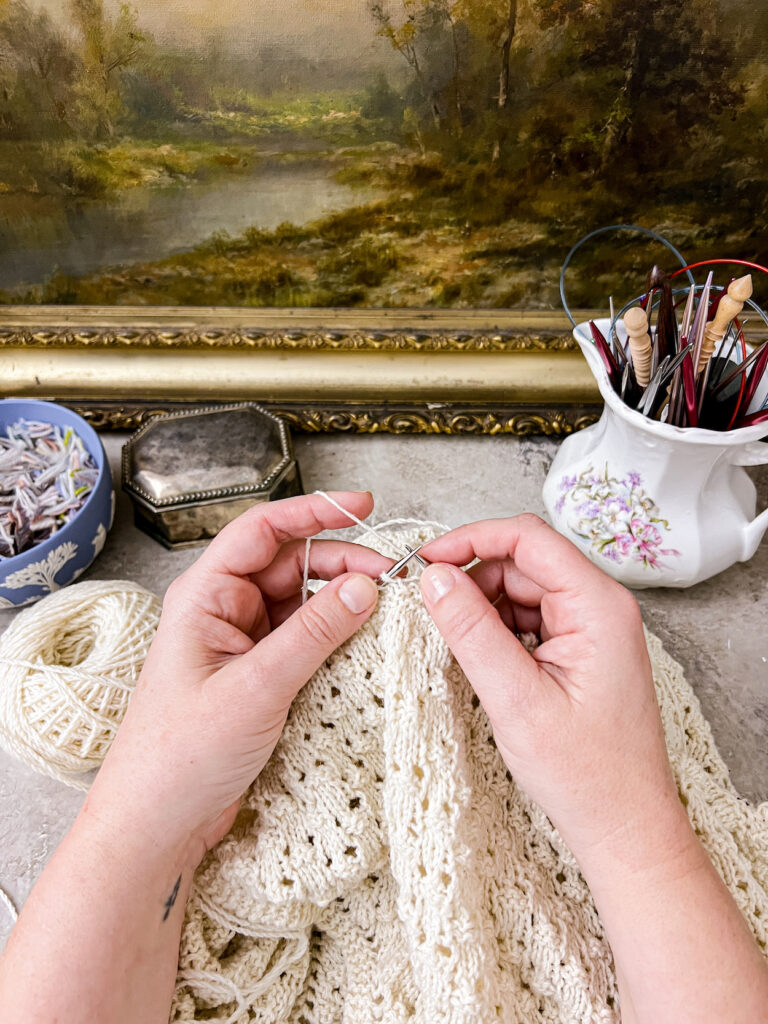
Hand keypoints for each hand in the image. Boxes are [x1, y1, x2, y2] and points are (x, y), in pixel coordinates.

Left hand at [85, 491, 392, 863]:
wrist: (156, 823)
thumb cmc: (179, 755)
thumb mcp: (256, 687)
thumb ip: (314, 633)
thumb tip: (364, 586)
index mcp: (206, 596)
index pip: (263, 530)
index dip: (314, 511)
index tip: (364, 506)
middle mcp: (224, 611)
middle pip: (292, 565)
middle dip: (342, 564)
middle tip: (391, 578)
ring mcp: (243, 644)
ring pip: (303, 603)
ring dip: (342, 603)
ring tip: (385, 611)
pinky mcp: (259, 676)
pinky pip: (304, 640)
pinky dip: (335, 638)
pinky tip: (364, 644)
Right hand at [418, 514, 687, 866]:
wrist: (623, 824)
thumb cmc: (586, 773)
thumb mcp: (516, 699)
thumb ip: (472, 631)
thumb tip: (434, 578)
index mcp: (598, 606)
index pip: (528, 538)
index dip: (471, 539)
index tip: (426, 561)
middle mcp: (600, 606)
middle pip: (522, 562)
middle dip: (471, 579)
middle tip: (427, 608)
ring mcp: (591, 627)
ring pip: (520, 589)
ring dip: (481, 607)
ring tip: (453, 643)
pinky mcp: (579, 647)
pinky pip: (528, 617)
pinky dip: (496, 629)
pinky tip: (479, 657)